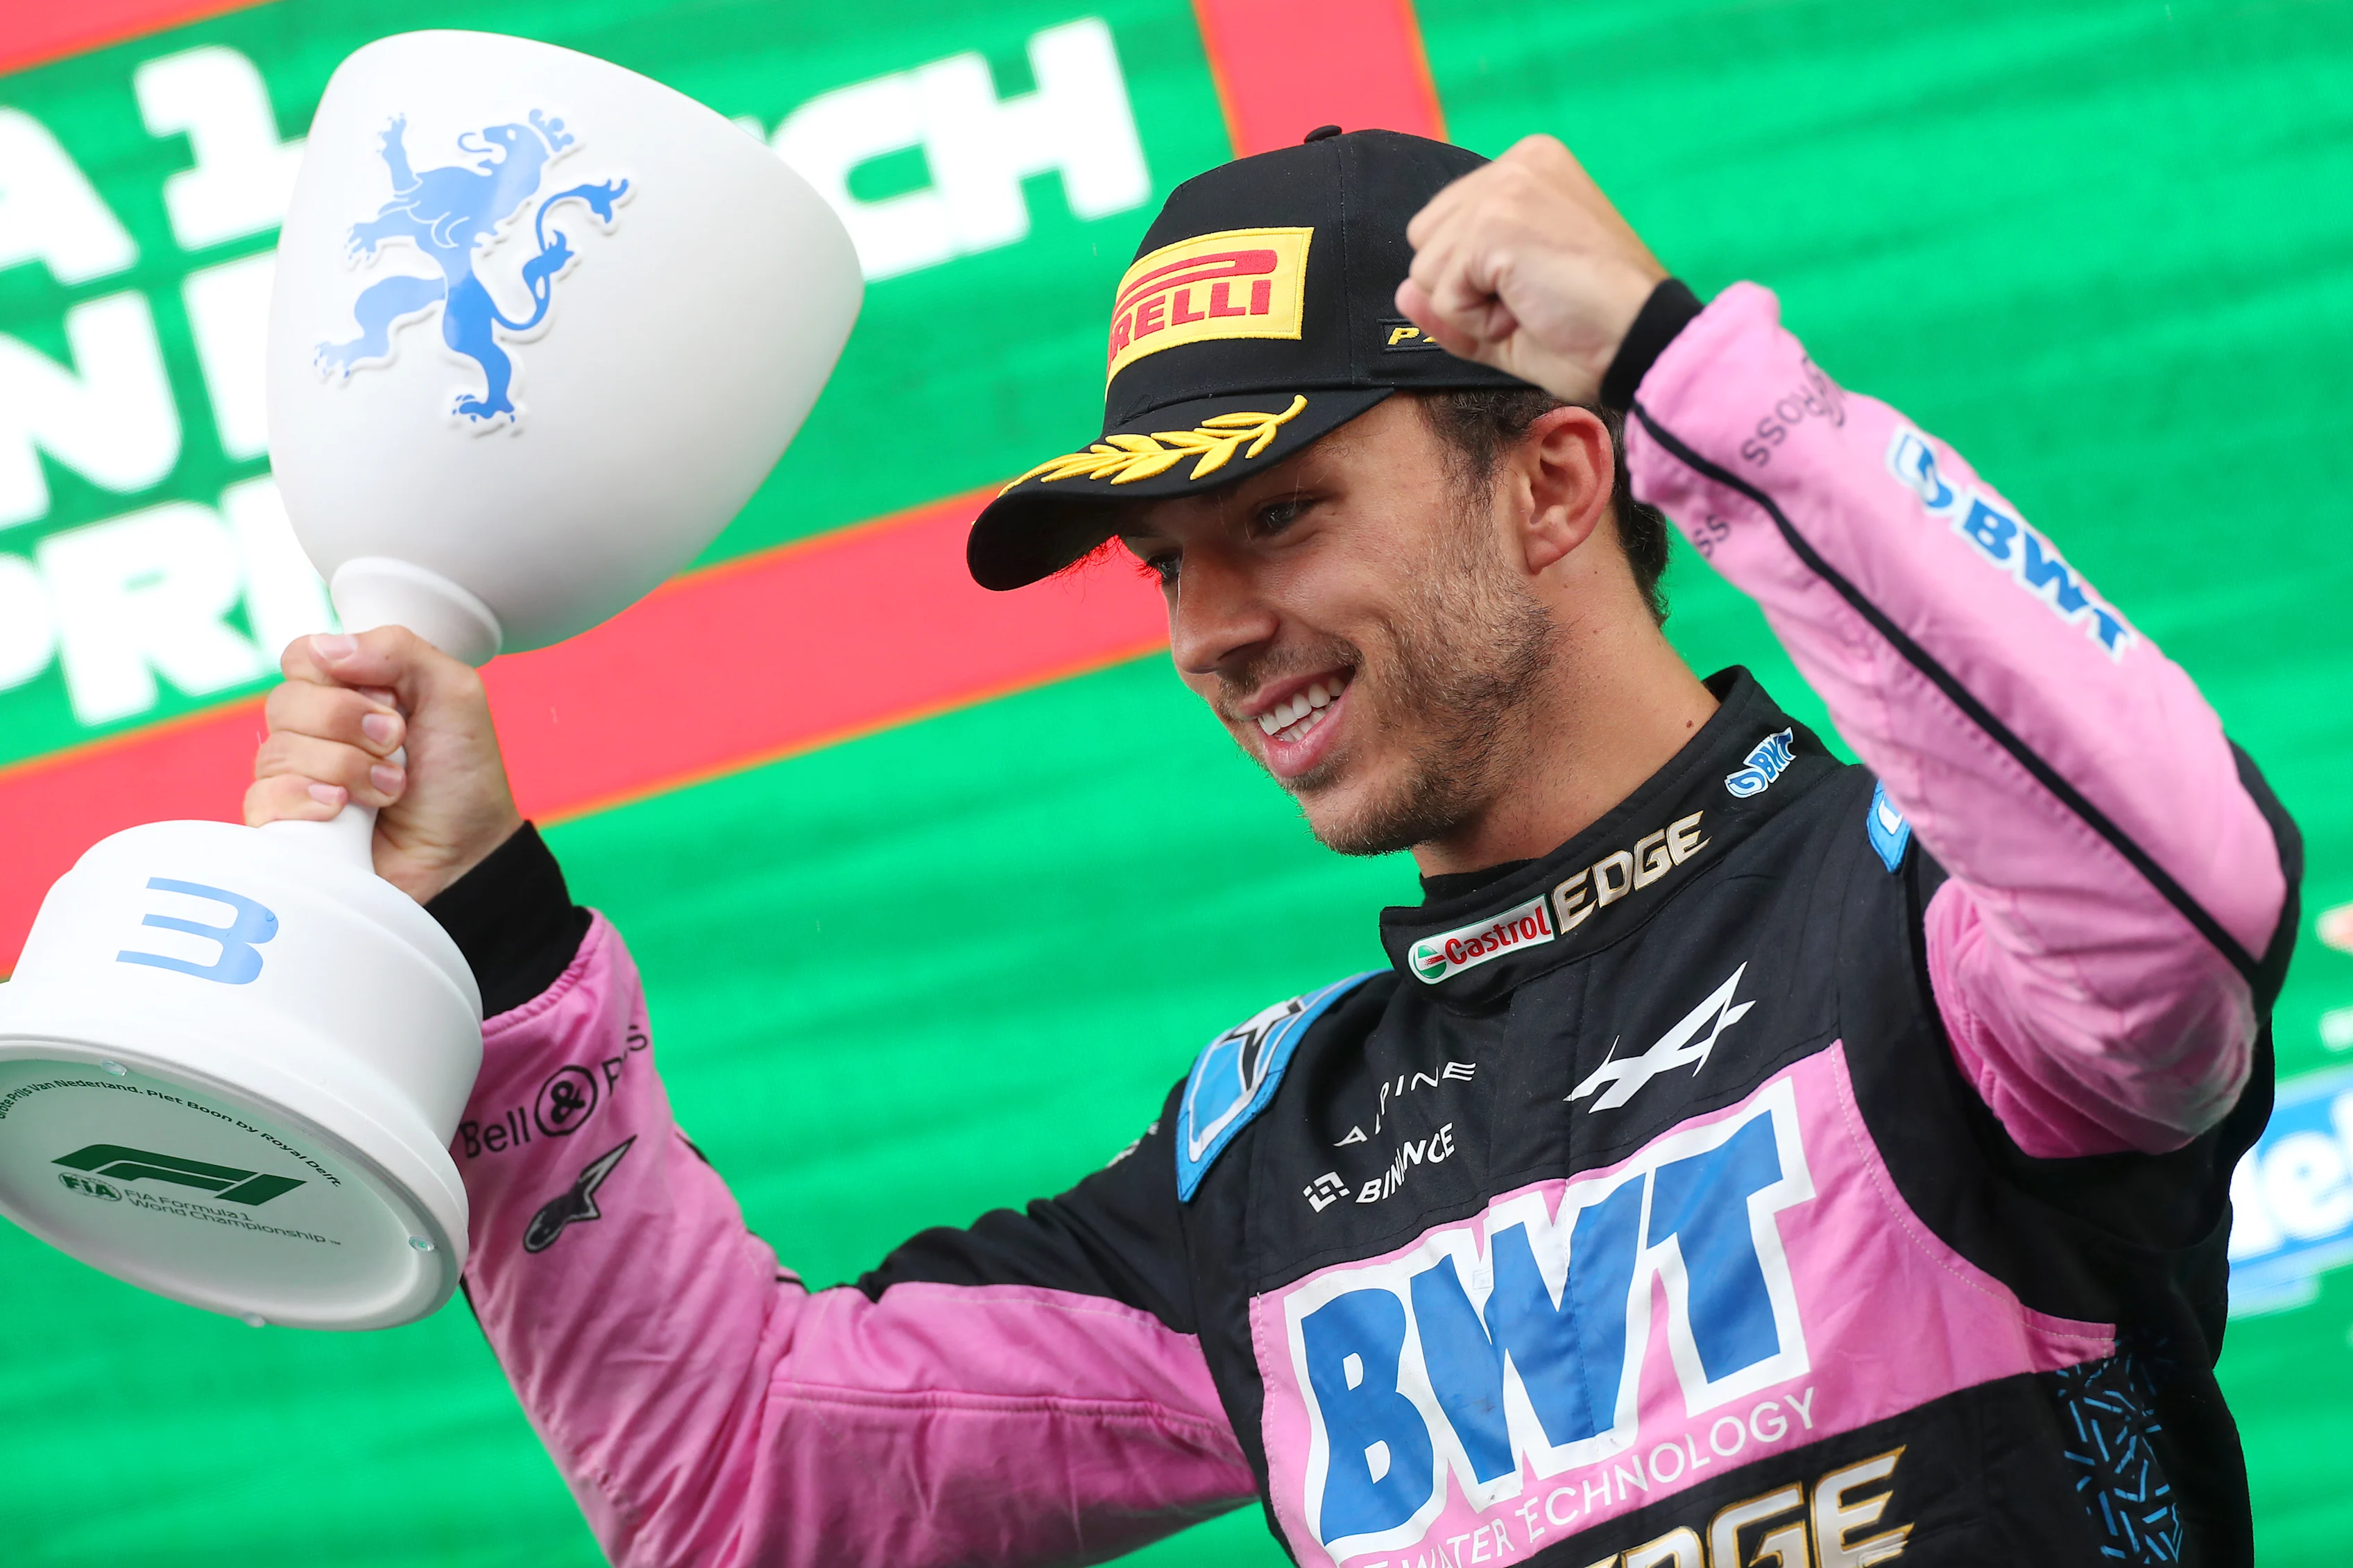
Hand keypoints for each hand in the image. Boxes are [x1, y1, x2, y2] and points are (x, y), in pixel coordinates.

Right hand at [246, 629, 523, 904]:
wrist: (467, 856)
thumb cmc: (462, 777)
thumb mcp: (453, 694)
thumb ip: (398, 649)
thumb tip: (326, 647)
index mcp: (349, 691)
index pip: (302, 656)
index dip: (341, 676)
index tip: (392, 702)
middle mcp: (315, 730)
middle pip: (285, 701)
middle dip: (348, 724)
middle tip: (396, 747)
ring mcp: (296, 777)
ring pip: (277, 750)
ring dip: (346, 769)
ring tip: (390, 791)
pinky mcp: (285, 824)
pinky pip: (261, 798)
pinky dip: (306, 801)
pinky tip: (342, 811)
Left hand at [1397, 135, 1668, 405]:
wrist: (1638, 342)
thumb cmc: (1591, 329)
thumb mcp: (1508, 313)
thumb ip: (1452, 300)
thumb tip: (1402, 291)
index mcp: (1528, 168)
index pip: (1446, 226)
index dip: (1476, 278)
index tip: (1539, 286)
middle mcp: (1516, 163)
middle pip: (1425, 242)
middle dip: (1466, 288)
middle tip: (1535, 297)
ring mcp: (1504, 187)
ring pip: (1426, 270)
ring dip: (1473, 307)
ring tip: (1535, 301)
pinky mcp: (1494, 222)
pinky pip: (1442, 294)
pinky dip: (1479, 320)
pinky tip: (1530, 307)